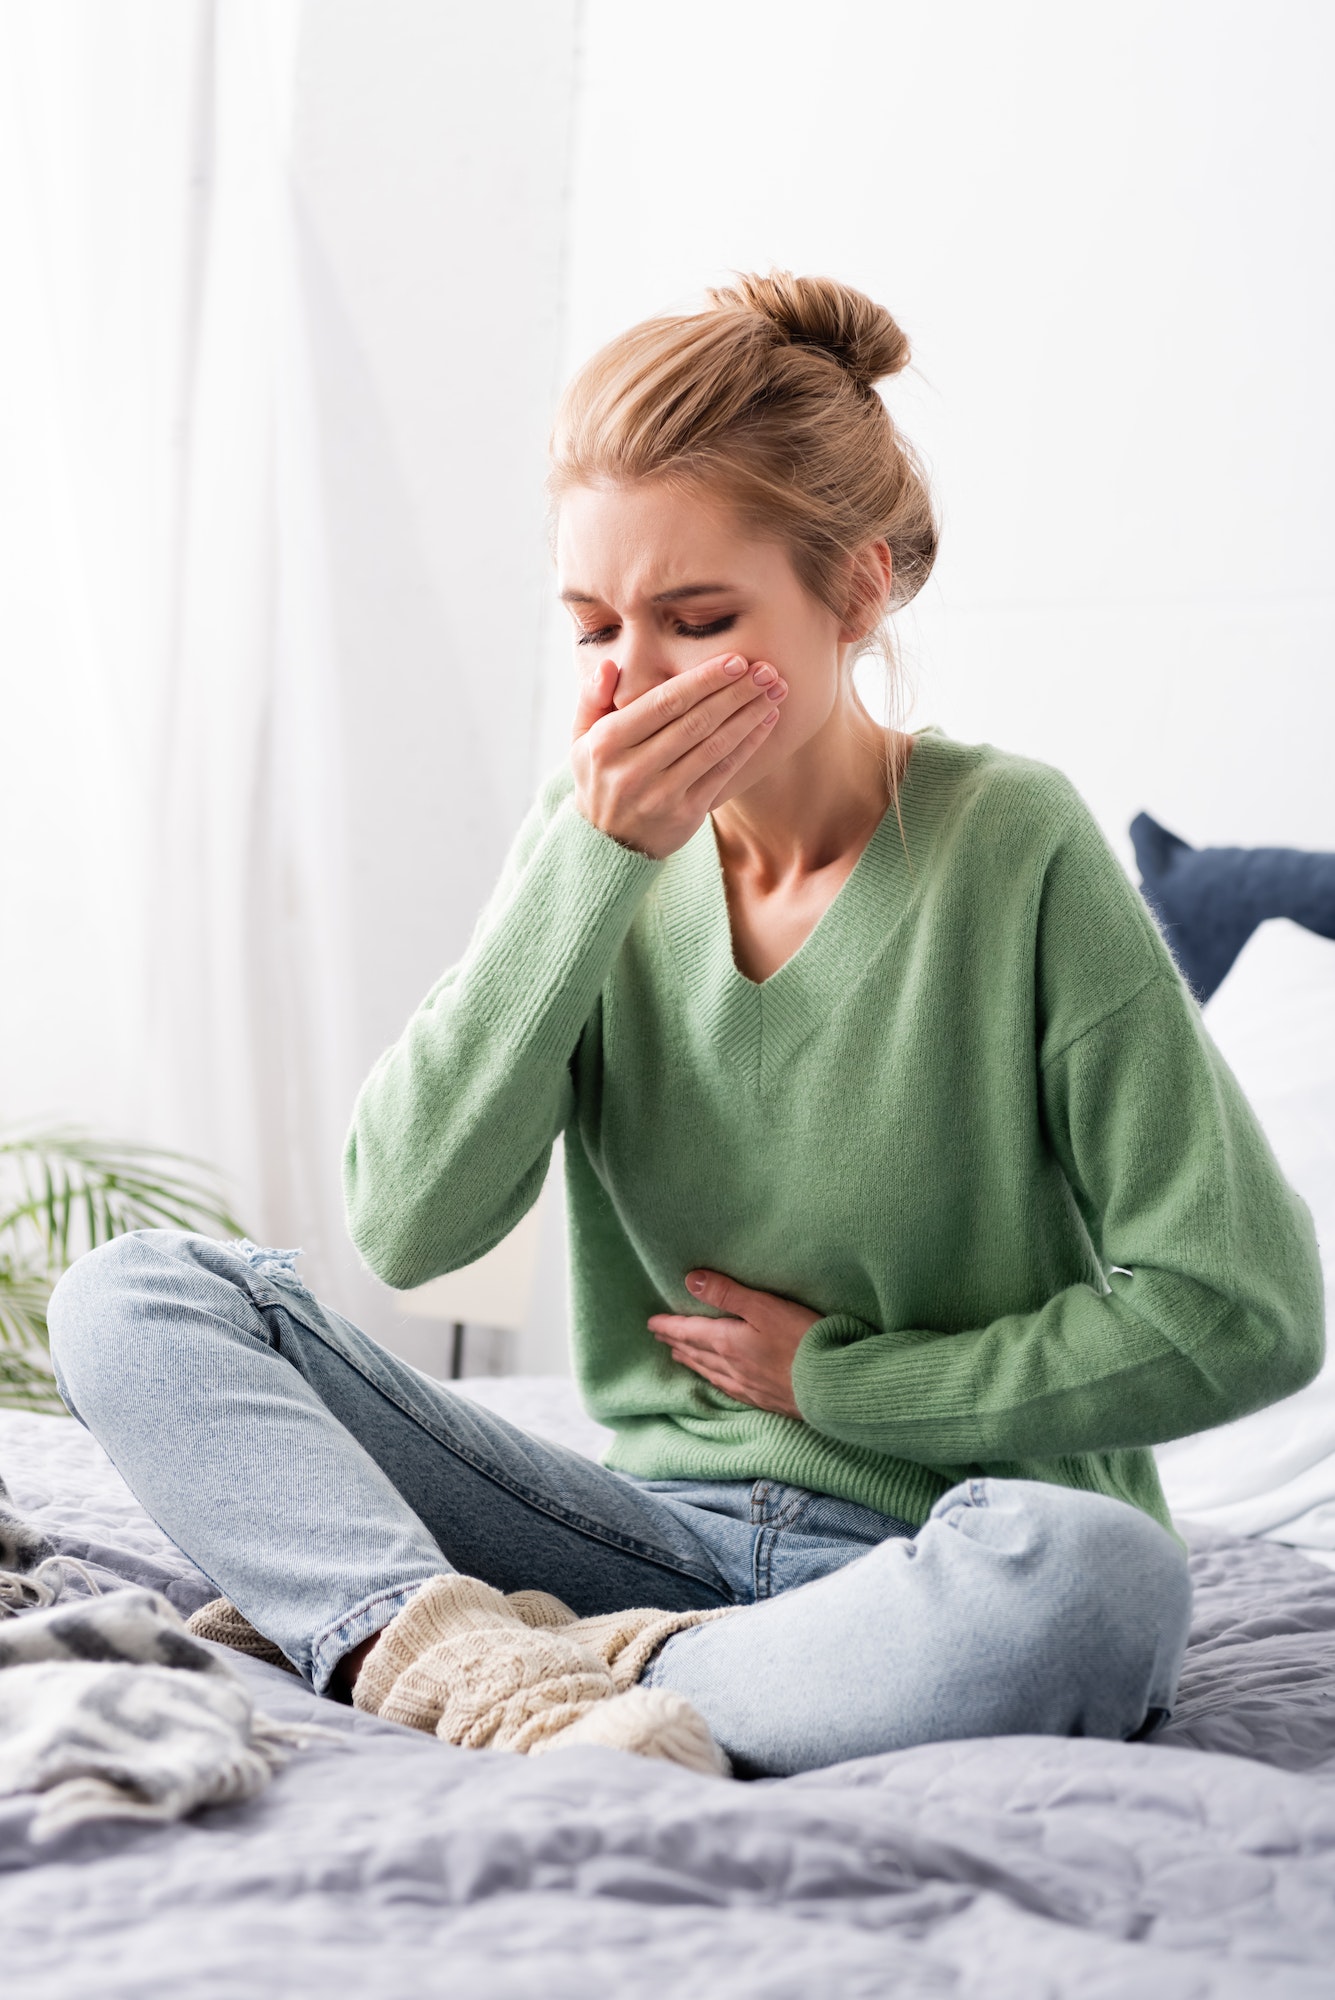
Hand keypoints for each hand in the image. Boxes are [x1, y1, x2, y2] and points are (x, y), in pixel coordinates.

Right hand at [570, 652, 786, 859]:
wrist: (607, 843)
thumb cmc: (599, 777)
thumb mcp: (581, 739)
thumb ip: (592, 699)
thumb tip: (607, 667)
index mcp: (608, 743)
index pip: (663, 703)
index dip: (703, 680)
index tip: (735, 660)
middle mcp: (634, 769)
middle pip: (694, 722)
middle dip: (734, 692)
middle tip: (765, 669)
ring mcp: (661, 794)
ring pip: (713, 746)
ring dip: (749, 715)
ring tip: (775, 690)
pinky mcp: (686, 813)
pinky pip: (722, 772)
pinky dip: (748, 745)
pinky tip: (766, 721)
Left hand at [648, 1271, 820, 1419]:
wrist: (831, 1385)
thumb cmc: (801, 1340)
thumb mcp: (764, 1307)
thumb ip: (727, 1293)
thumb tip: (690, 1280)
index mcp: (727, 1342)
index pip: (689, 1332)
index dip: (669, 1326)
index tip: (651, 1323)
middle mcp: (731, 1366)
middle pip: (695, 1353)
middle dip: (676, 1343)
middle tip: (660, 1338)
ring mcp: (747, 1386)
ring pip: (710, 1371)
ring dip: (691, 1361)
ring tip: (679, 1357)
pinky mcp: (763, 1398)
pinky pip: (727, 1388)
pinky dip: (714, 1380)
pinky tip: (718, 1382)